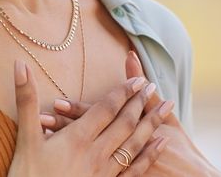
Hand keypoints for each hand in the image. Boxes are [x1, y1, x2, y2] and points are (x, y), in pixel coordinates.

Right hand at [7, 59, 169, 175]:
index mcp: (77, 137)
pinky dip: (149, 153)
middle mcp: (95, 153)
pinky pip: (135, 169)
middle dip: (140, 103)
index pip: (106, 108)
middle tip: (154, 86)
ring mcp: (104, 172)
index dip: (123, 92)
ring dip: (152, 123)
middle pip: (124, 123)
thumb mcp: (25, 138)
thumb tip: (20, 65)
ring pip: (134, 143)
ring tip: (167, 107)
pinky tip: (160, 143)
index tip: (138, 78)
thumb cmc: (26, 176)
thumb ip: (26, 100)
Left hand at [40, 51, 220, 176]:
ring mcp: (117, 170)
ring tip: (42, 136)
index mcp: (132, 133)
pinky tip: (55, 161)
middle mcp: (121, 152)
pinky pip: (96, 174)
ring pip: (84, 157)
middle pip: (87, 138)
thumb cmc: (179, 147)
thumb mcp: (165, 118)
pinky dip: (75, 166)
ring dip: (62, 147)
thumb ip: (143, 89)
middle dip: (63, 129)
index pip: (100, 119)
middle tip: (41, 119)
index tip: (57, 103)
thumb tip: (129, 54)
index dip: (77, 111)